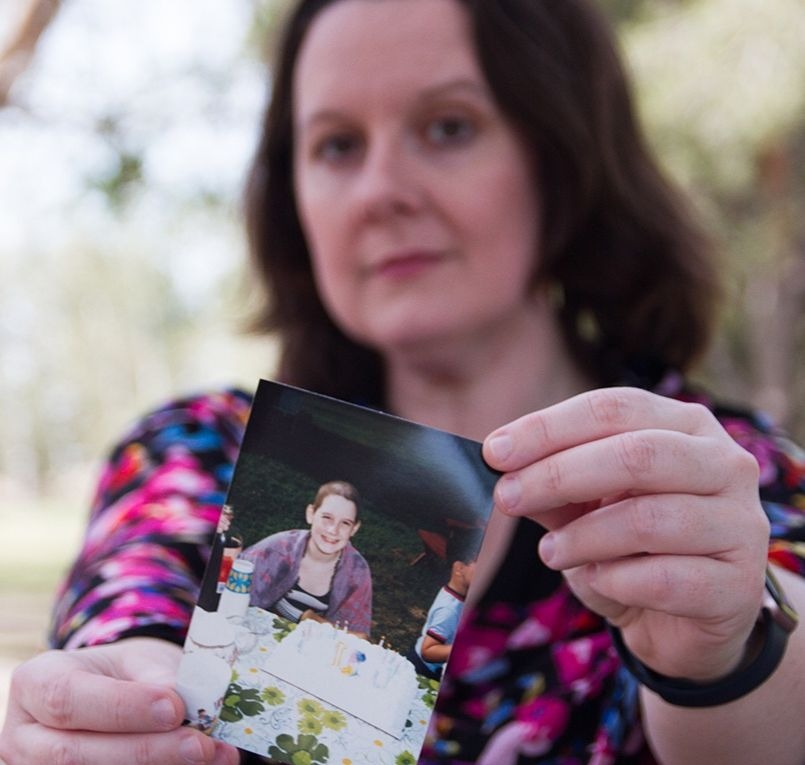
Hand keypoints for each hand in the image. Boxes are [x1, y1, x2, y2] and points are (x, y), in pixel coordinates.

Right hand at [0, 638, 239, 764]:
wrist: (119, 695)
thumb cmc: (128, 674)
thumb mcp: (140, 661)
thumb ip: (157, 679)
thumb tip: (185, 702)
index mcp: (36, 683)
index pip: (67, 699)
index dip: (121, 708)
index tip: (175, 706)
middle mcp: (25, 736)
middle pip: (74, 754)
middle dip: (145, 752)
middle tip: (201, 744)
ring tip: (210, 756)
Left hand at [483, 387, 770, 681]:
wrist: (682, 619)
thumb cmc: (632, 546)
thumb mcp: (586, 505)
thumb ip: (554, 482)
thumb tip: (500, 459)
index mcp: (685, 426)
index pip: (613, 408)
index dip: (548, 428)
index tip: (495, 452)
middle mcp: (723, 464)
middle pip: (635, 454)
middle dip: (557, 475)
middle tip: (506, 497)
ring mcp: (740, 524)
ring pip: (648, 518)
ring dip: (581, 537)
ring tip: (549, 552)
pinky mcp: (737, 586)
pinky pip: (664, 579)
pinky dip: (614, 580)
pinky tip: (595, 580)